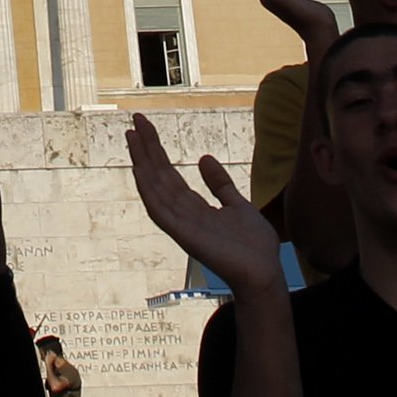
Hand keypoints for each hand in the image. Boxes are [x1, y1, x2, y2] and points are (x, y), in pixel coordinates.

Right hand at [129, 115, 286, 298]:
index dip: (157, 151)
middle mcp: (184, 215)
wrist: (265, 274)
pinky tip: (139, 170)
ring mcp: (182, 225)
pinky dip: (148, 190)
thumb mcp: (238, 206)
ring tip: (131, 137)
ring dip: (142, 163)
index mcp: (195, 209)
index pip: (169, 175)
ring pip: (155, 189)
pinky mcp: (185, 236)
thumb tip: (204, 158)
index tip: (145, 128)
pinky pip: (160, 211)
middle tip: (134, 122)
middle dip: (146, 149)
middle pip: (159, 177)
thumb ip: (221, 185)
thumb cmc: (254, 247)